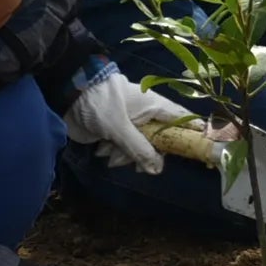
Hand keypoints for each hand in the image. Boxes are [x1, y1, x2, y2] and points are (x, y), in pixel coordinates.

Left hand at [64, 72, 194, 174]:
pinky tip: (102, 149)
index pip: (183, 119)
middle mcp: (146, 116)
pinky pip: (124, 150)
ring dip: (126, 155)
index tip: (199, 152)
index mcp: (154, 105)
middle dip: (148, 155)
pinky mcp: (116, 133)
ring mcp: (131, 125)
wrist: (66, 97)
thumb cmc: (97, 103)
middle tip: (138, 165)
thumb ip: (139, 148)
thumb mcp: (119, 127)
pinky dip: (114, 153)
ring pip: (141, 149)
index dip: (193, 134)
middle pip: (161, 142)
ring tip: (109, 152)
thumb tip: (158, 169)